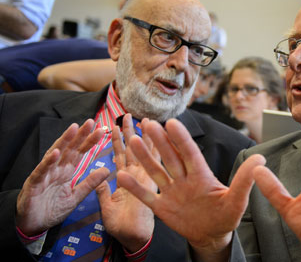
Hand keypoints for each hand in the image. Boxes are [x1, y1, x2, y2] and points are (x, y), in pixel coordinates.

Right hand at [16, 119, 108, 235]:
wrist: (33, 225)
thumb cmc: (52, 209)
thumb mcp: (76, 197)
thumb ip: (90, 184)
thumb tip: (107, 170)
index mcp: (66, 171)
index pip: (80, 153)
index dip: (90, 142)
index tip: (102, 131)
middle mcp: (56, 169)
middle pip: (69, 149)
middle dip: (80, 135)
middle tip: (92, 122)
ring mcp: (45, 175)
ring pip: (55, 154)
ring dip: (64, 141)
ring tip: (74, 128)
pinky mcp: (33, 184)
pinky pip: (41, 171)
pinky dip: (47, 162)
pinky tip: (55, 153)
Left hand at [96, 114, 155, 252]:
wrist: (134, 238)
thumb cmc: (122, 225)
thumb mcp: (107, 206)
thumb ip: (102, 191)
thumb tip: (96, 179)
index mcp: (128, 179)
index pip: (122, 155)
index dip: (119, 140)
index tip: (116, 125)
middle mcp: (138, 175)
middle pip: (134, 148)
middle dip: (130, 131)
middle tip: (127, 114)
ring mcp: (146, 178)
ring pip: (144, 152)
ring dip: (141, 135)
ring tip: (140, 119)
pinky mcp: (151, 184)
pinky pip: (152, 164)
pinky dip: (153, 150)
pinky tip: (151, 138)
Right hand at [117, 119, 264, 260]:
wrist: (211, 235)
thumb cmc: (226, 216)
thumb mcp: (237, 199)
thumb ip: (244, 180)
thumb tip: (260, 160)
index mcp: (201, 175)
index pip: (190, 154)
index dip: (181, 139)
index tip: (172, 123)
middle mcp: (184, 179)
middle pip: (170, 157)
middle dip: (159, 141)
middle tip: (148, 123)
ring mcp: (172, 192)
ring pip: (156, 172)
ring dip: (145, 158)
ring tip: (134, 141)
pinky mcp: (162, 207)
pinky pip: (147, 196)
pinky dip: (135, 187)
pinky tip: (121, 176)